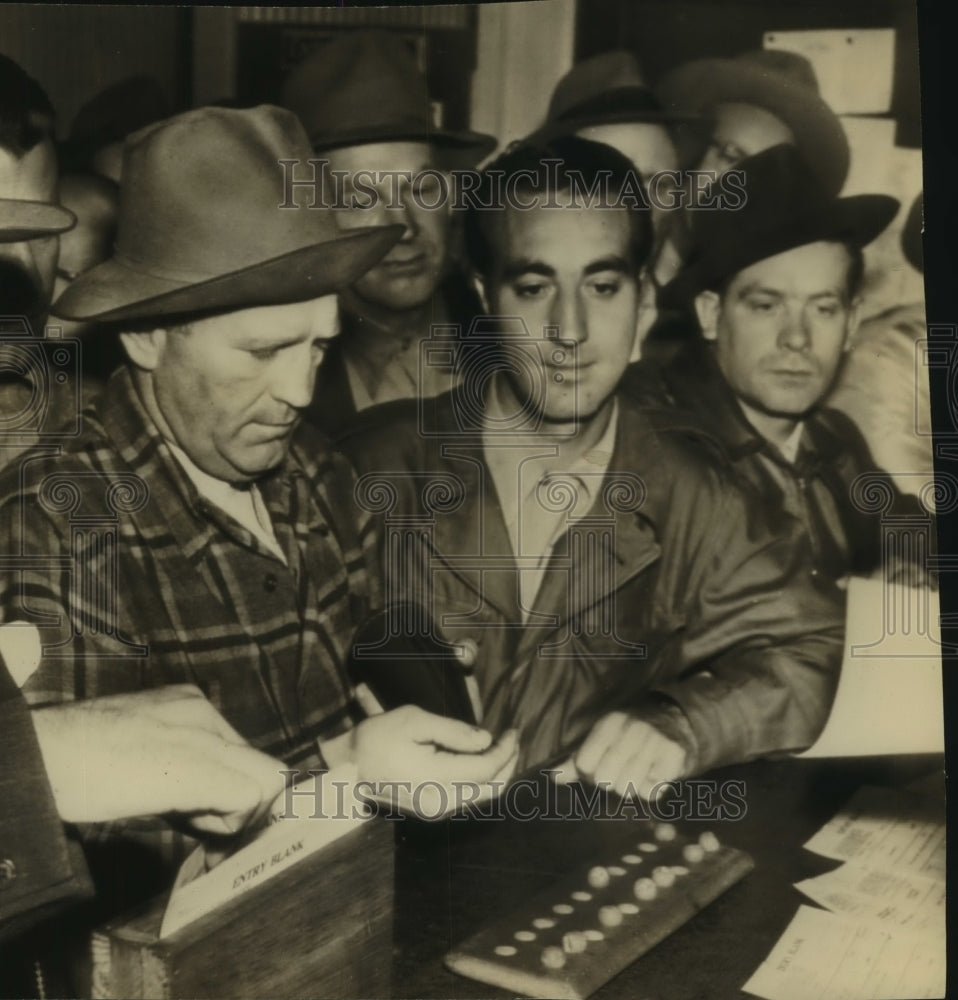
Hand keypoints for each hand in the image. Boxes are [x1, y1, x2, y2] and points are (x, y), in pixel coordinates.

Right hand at [30, 685, 285, 835]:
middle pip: (263, 766)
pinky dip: (226, 825)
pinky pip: (248, 798)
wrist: (41, 757)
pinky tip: (184, 825)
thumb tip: (208, 809)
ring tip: (186, 826)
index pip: (241, 756)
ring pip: (267, 781)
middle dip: (244, 811)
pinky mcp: (198, 765)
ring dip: (233, 819)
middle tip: (210, 843)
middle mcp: (205, 712)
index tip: (209, 829)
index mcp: (191, 706)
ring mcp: (204, 735)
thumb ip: (180, 774)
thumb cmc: (75, 766)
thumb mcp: (142, 759)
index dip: (230, 797)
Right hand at [349, 705, 518, 818]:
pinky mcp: (431, 811)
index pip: (486, 769)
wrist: (346, 768)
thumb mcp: (414, 721)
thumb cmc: (377, 739)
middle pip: (491, 789)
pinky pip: (468, 798)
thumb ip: (453, 731)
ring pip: (482, 797)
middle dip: (509, 763)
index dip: (505, 750)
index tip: (513, 730)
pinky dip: (482, 781)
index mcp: (436, 780)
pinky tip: (483, 761)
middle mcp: (440, 803)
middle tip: (514, 739)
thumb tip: (486, 740)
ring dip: (498, 773)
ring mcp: (435, 811)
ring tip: (503, 748)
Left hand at [560, 712, 687, 800]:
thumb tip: (553, 777)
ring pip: (627, 789)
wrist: (669, 717)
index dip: (588, 771)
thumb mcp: (600, 736)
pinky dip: (651, 789)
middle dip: (609, 781)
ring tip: (637, 771)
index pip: (584, 763)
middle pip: (604, 780)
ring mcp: (655, 741)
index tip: (598, 764)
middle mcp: (631, 729)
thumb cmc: (626, 732)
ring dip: (630, 787)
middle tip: (619, 770)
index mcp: (608, 723)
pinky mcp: (674, 755)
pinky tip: (653, 773)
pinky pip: (652, 792)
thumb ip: (577, 759)